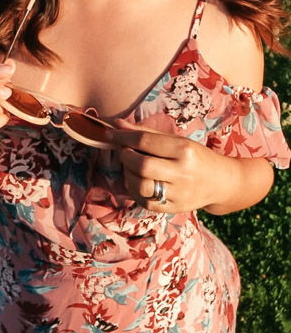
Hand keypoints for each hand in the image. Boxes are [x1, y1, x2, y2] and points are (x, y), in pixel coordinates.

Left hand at [106, 119, 226, 212]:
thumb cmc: (195, 156)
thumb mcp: (175, 140)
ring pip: (140, 186)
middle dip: (125, 156)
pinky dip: (134, 190)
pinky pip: (144, 201)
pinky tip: (137, 181)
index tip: (111, 134)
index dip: (123, 137)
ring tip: (130, 167)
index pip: (145, 141)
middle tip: (124, 150)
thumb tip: (117, 124)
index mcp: (184, 150)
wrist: (220, 182)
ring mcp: (178, 193)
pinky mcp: (174, 208)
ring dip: (127, 174)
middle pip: (141, 165)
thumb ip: (145, 133)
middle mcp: (182, 172)